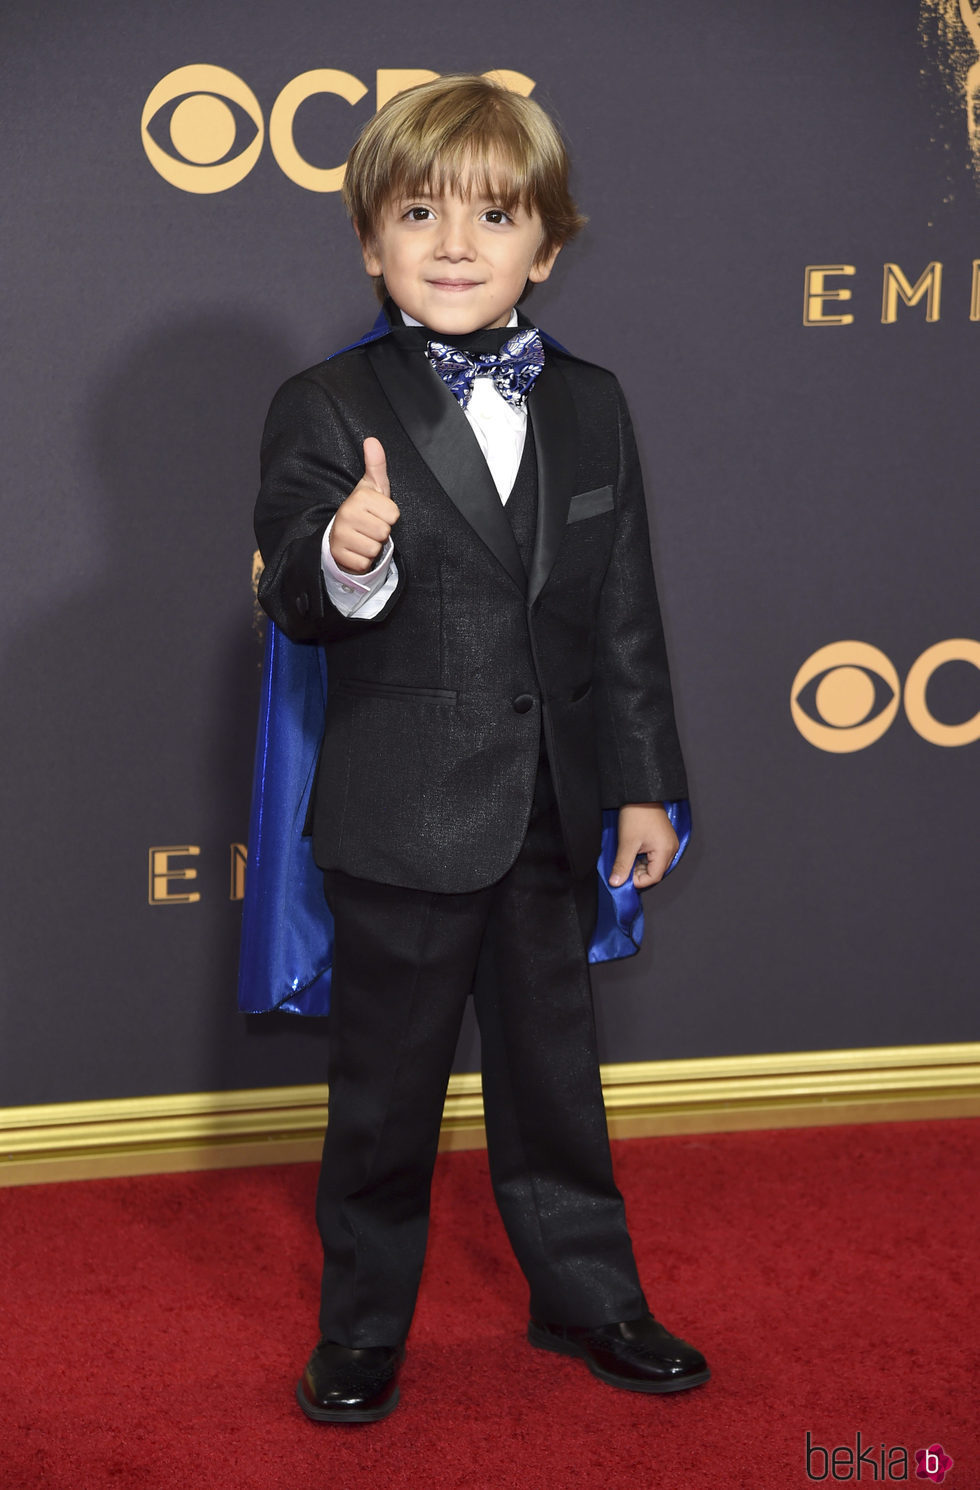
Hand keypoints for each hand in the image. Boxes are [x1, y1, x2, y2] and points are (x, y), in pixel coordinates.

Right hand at [329, 437, 399, 573]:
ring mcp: (340, 535)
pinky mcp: (338, 555)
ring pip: (375, 549)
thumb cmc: (364, 509)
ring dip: (373, 547)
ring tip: (363, 538)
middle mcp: (346, 514)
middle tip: (369, 527)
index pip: (394, 514)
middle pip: (385, 532)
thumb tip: (372, 440)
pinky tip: (356, 550)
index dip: (389, 516)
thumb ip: (376, 465)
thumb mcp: (372, 487)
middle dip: (381, 533)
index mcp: (358, 497)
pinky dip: (363, 560)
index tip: (377, 513)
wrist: (340, 535)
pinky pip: (364, 563)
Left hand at [609, 803, 678, 889]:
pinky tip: (633, 852)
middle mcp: (671, 848)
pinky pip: (655, 855)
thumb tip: (616, 882)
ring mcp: (668, 843)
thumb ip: (622, 865)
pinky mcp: (664, 838)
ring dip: (640, 865)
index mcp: (665, 851)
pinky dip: (644, 857)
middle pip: (655, 872)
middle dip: (639, 873)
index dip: (638, 881)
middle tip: (624, 868)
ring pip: (654, 864)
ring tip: (627, 858)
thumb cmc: (636, 815)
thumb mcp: (627, 843)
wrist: (639, 794)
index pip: (654, 877)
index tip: (624, 877)